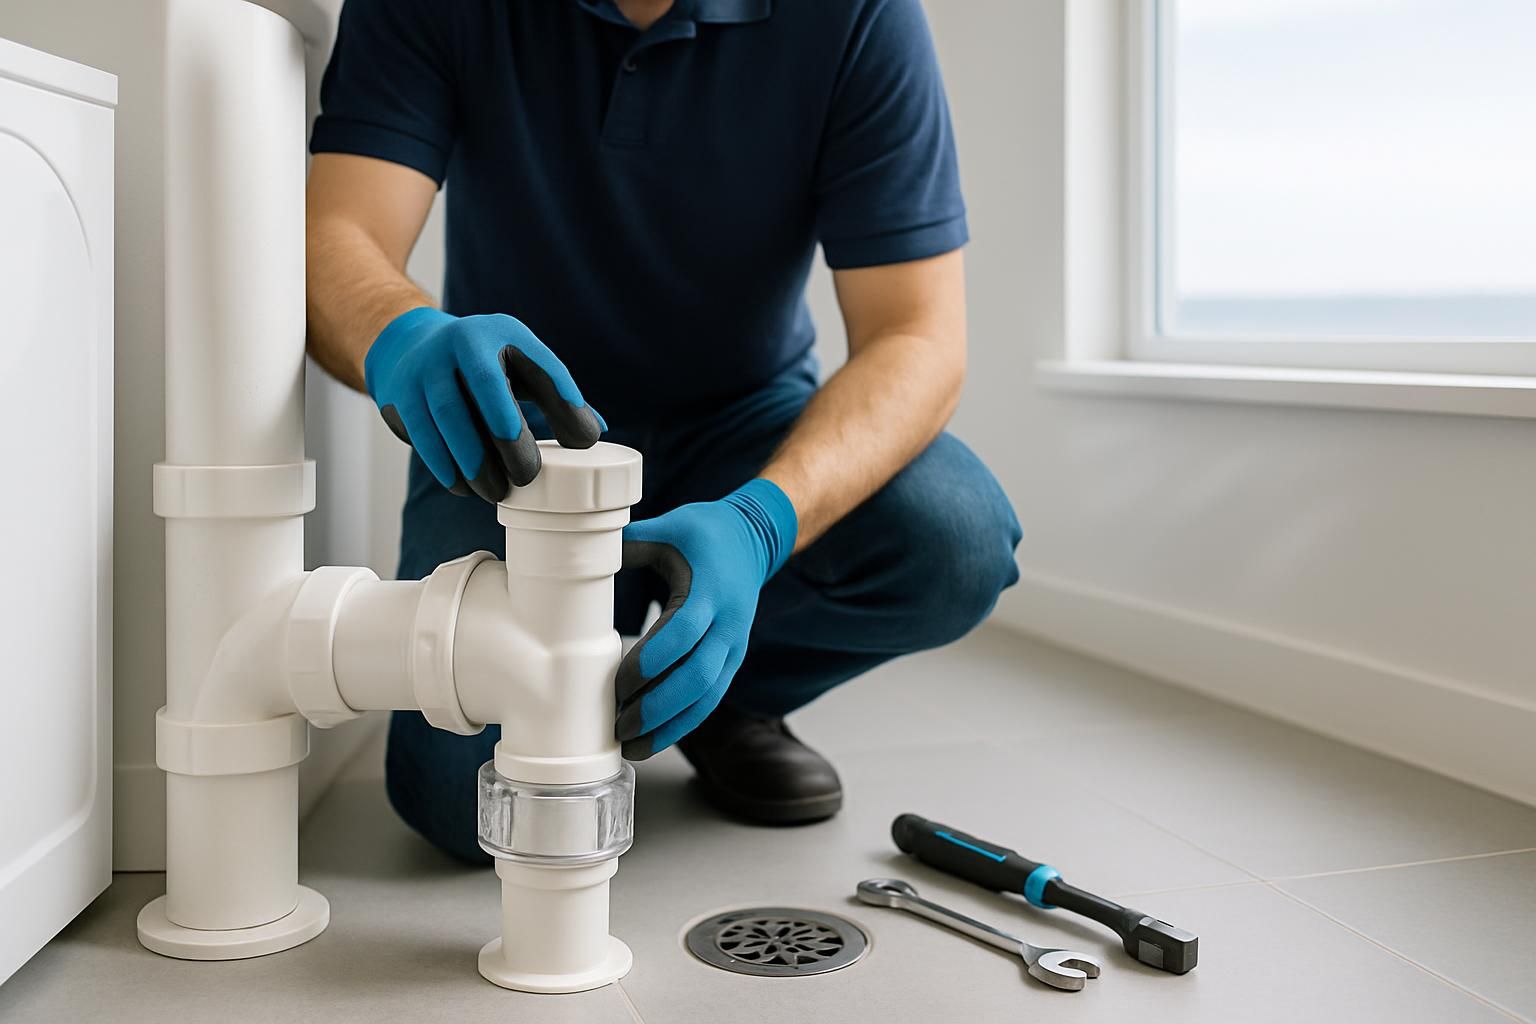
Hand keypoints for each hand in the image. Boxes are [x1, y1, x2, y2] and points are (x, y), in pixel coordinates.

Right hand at [364, 307, 604, 500]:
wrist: (409, 348)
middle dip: (507, 434)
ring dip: (472, 459)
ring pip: (447, 413)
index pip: (541, 363)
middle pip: (485, 383)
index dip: (564, 398)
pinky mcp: (401, 392)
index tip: (584, 440)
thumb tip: (593, 436)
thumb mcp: (521, 367)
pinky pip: (421, 432)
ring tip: (495, 491)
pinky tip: (463, 487)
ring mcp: (427, 365)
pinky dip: (443, 464)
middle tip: (527, 476)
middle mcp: (463, 340)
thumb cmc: (483, 367)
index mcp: (503, 332)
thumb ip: (557, 396)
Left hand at [615, 479, 797, 758]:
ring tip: (632, 746)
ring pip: (708, 697)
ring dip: (670, 726)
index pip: (683, 634)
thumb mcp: (669, 528)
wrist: (752, 540)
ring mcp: (735, 646)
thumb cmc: (705, 533)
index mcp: (711, 590)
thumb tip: (577, 554)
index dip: (650, 663)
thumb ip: (627, 544)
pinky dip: (684, 723)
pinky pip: (711, 699)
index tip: (618, 684)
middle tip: (619, 726)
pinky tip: (655, 739)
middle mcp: (730, 623)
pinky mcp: (733, 660)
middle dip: (658, 708)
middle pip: (698, 677)